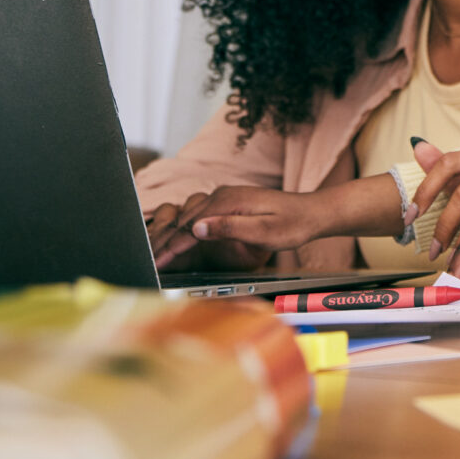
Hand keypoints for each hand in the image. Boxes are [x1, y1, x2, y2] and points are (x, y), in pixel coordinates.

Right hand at [148, 186, 340, 269]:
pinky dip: (182, 230)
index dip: (171, 246)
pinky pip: (197, 217)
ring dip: (169, 235)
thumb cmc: (294, 224)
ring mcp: (224, 198)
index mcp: (228, 201)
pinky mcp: (227, 204)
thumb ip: (230, 229)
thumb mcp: (264, 231)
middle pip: (183, 221)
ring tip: (153, 254)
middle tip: (146, 263)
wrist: (312, 212)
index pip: (190, 226)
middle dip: (163, 241)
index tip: (156, 262)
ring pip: (187, 218)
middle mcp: (222, 195)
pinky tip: (174, 241)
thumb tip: (197, 228)